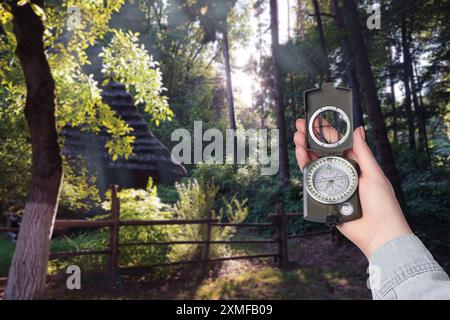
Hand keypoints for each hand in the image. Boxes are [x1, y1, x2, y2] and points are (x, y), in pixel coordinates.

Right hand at [294, 119, 411, 258]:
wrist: (378, 232)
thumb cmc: (383, 204)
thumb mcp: (374, 174)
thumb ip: (363, 153)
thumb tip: (358, 130)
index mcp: (355, 164)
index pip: (338, 144)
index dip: (326, 131)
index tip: (317, 119)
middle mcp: (342, 172)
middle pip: (322, 152)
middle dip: (310, 137)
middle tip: (300, 125)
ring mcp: (331, 184)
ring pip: (314, 164)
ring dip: (304, 149)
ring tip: (297, 137)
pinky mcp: (323, 197)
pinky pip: (311, 181)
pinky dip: (305, 167)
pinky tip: (301, 155)